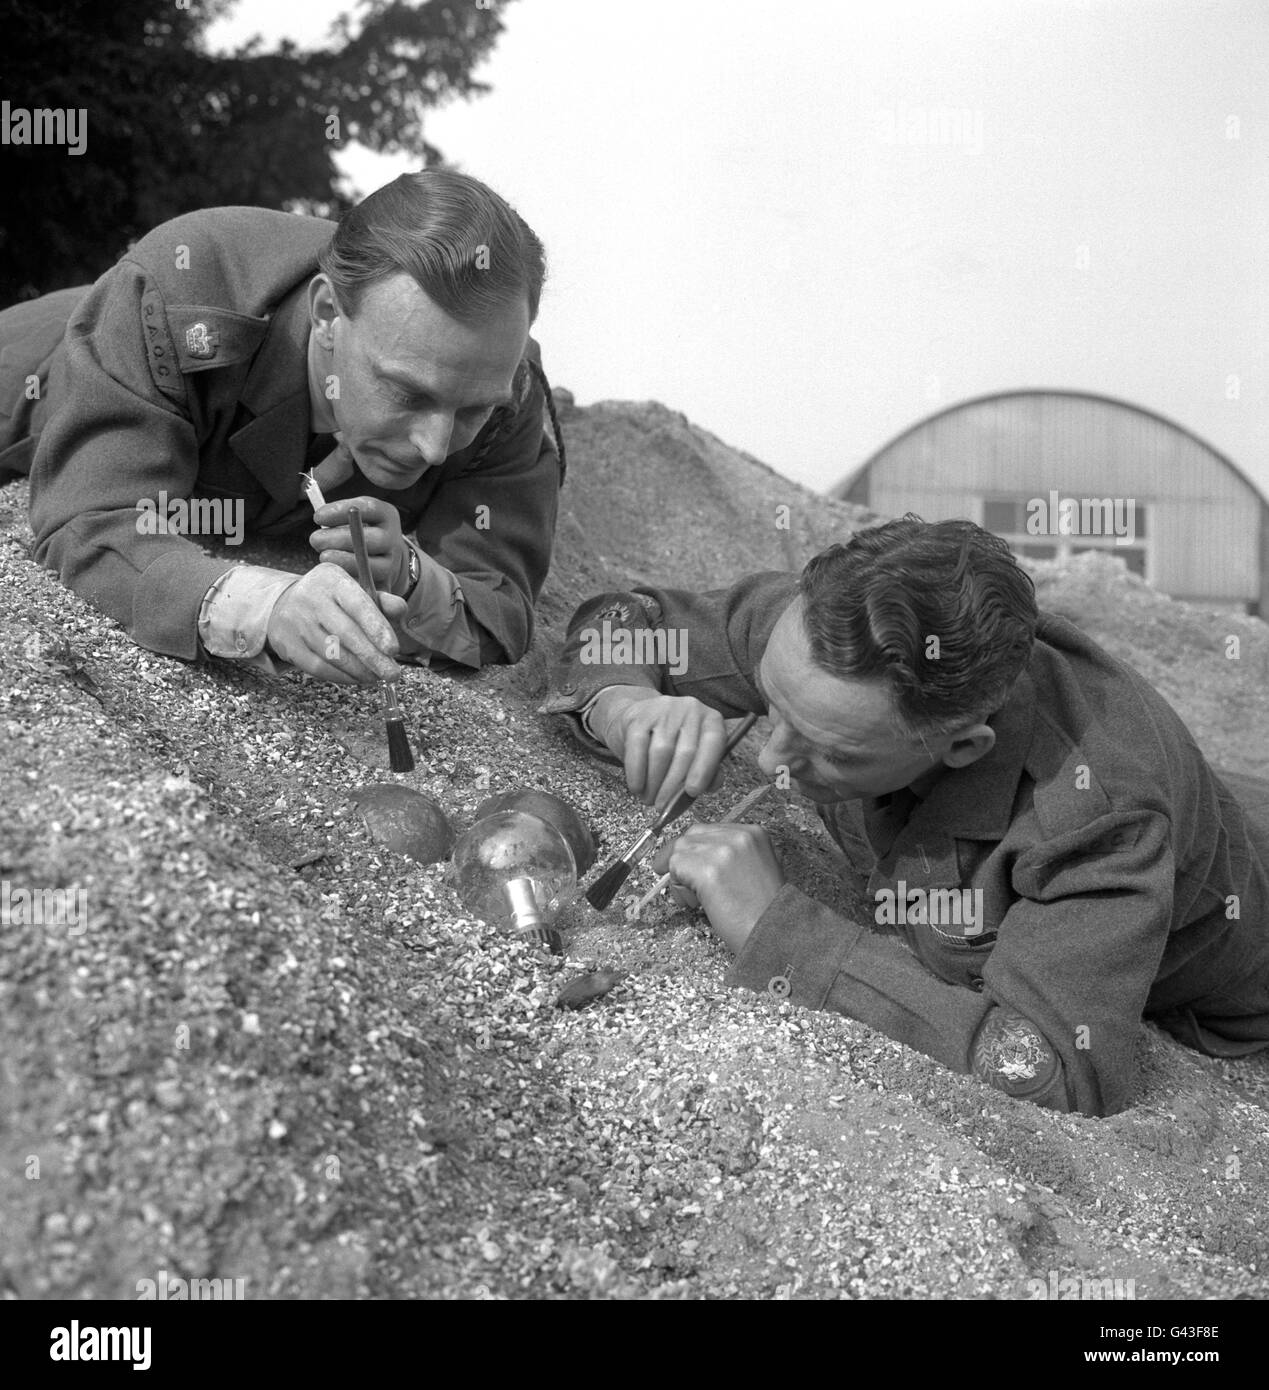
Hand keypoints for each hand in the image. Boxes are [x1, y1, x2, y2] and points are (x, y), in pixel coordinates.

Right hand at [266, 564, 406, 685]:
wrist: (283, 603)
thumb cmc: (331, 599)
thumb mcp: (354, 590)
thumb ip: (381, 600)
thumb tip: (401, 609)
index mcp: (331, 579)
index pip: (357, 605)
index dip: (376, 628)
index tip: (393, 649)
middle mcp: (310, 598)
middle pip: (346, 633)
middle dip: (373, 657)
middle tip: (393, 674)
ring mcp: (296, 622)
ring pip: (333, 654)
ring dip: (359, 670)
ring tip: (378, 677)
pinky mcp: (288, 645)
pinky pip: (318, 667)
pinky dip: (342, 677)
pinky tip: (358, 678)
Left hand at [309, 496, 410, 595]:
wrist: (386, 557)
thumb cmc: (361, 532)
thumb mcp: (356, 517)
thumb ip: (340, 516)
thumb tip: (320, 519)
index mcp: (386, 515)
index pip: (368, 508)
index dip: (341, 511)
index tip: (317, 517)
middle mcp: (393, 539)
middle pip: (371, 539)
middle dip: (339, 539)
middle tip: (315, 540)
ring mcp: (392, 563)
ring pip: (371, 566)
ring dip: (343, 562)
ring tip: (323, 557)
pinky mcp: (386, 584)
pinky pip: (367, 585)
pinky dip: (349, 581)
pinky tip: (335, 575)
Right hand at [591, 687, 727, 811]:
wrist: (638, 722)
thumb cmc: (673, 744)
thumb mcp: (696, 755)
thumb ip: (708, 771)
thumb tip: (707, 787)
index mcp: (711, 720)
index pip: (714, 742)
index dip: (704, 769)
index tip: (693, 792)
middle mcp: (691, 709)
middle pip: (685, 752)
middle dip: (673, 786)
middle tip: (664, 806)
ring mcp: (664, 709)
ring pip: (661, 752)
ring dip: (654, 783)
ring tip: (650, 799)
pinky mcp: (639, 716)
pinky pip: (637, 748)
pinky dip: (637, 772)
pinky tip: (636, 787)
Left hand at [651, 823, 784, 952]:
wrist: (775, 932)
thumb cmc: (765, 911)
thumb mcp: (757, 868)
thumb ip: (731, 856)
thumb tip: (697, 859)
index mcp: (753, 833)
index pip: (709, 830)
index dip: (694, 848)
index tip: (685, 862)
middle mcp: (738, 836)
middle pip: (691, 837)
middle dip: (681, 858)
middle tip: (679, 881)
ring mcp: (722, 850)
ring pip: (679, 851)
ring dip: (679, 876)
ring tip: (696, 900)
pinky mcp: (707, 869)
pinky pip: (675, 867)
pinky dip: (678, 886)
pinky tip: (695, 902)